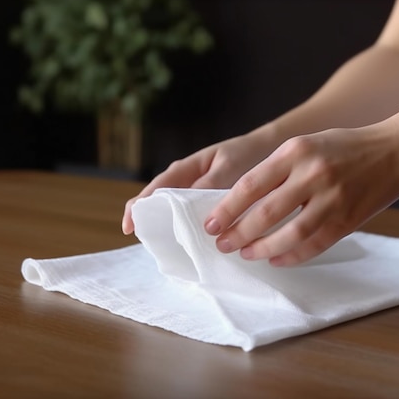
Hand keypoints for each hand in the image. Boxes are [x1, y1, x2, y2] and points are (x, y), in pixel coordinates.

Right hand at [121, 128, 277, 234]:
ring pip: (175, 213)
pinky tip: (196, 245)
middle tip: (151, 246)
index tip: (130, 228)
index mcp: (185, 169)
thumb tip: (187, 206)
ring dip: (171, 228)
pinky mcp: (209, 203)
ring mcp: (195, 193)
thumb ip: (209, 184)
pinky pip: (193, 216)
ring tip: (170, 250)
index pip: (154, 189)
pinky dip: (191, 228)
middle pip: (159, 204)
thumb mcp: (228, 167)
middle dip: (152, 222)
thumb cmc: (246, 154)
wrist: (267, 148)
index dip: (138, 208)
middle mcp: (185, 181)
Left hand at [204, 123, 398, 265]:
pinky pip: (313, 245)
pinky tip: (276, 259)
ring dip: (262, 248)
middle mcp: (313, 174)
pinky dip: (291, 256)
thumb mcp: (307, 144)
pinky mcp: (348, 220)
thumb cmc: (346, 147)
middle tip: (222, 244)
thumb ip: (278, 168)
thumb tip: (243, 202)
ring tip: (246, 254)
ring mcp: (332, 199)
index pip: (250, 185)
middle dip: (237, 233)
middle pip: (265, 213)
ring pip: (289, 235)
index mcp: (296, 151)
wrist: (398, 151)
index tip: (210, 224)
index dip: (226, 209)